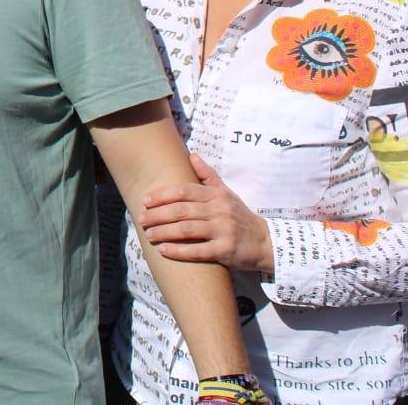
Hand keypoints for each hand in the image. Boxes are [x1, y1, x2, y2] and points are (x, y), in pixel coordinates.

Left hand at [139, 153, 274, 271]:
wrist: (265, 242)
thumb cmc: (239, 216)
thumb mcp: (226, 192)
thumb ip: (207, 175)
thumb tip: (192, 155)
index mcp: (216, 195)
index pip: (184, 191)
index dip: (162, 195)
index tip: (145, 201)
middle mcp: (219, 211)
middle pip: (181, 210)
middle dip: (157, 214)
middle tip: (141, 219)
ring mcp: (223, 231)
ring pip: (186, 230)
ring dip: (163, 232)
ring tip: (149, 235)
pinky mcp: (226, 251)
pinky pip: (197, 251)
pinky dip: (178, 251)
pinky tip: (163, 250)